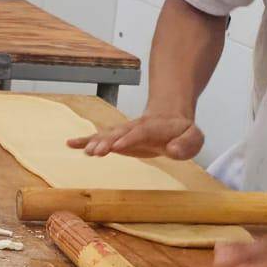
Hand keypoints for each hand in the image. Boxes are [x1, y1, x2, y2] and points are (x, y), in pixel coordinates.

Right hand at [68, 111, 202, 159]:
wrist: (170, 116)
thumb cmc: (182, 131)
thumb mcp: (195, 138)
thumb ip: (187, 144)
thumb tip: (172, 150)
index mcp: (157, 127)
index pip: (143, 131)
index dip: (130, 138)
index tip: (117, 146)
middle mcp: (137, 127)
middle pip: (121, 132)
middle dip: (108, 141)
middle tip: (95, 151)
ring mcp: (126, 132)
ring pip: (109, 135)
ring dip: (96, 142)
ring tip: (85, 151)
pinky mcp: (118, 138)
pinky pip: (101, 138)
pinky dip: (86, 141)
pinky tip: (71, 144)